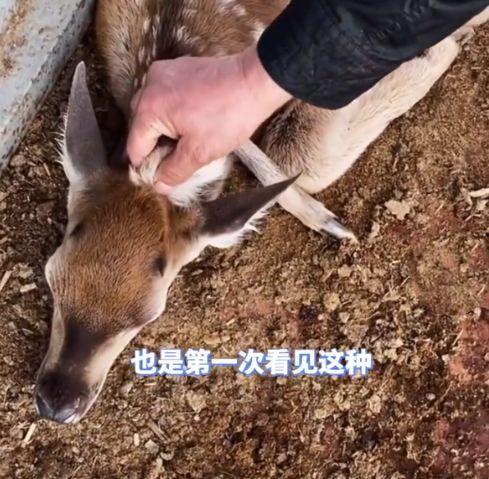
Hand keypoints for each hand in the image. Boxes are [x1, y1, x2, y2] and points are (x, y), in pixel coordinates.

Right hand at [127, 46, 290, 191]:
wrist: (256, 82)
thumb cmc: (229, 117)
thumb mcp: (200, 152)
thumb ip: (174, 171)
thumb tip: (159, 185)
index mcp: (149, 107)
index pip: (135, 146)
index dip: (146, 167)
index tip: (160, 179)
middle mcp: (149, 85)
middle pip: (141, 127)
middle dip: (155, 147)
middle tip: (176, 162)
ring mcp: (164, 72)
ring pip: (153, 111)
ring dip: (164, 130)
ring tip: (185, 144)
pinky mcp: (179, 67)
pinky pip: (165, 96)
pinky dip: (172, 112)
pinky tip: (190, 124)